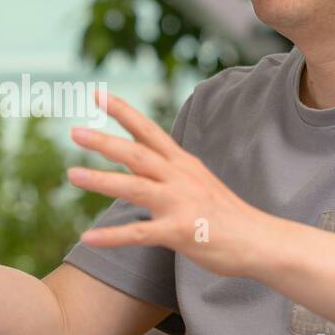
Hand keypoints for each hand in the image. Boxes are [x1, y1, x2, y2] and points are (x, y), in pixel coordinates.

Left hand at [67, 93, 265, 276]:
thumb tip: (137, 167)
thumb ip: (167, 174)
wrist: (261, 241)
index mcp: (183, 164)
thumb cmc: (227, 216)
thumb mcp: (197, 184)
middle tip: (74, 131)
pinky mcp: (180, 232)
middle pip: (136, 153)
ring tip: (72, 174)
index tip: (97, 94)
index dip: (123, 111)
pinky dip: (112, 235)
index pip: (148, 131)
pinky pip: (139, 234)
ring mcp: (180, 204)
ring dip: (101, 180)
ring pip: (134, 186)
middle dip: (104, 141)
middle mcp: (180, 178)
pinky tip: (88, 238)